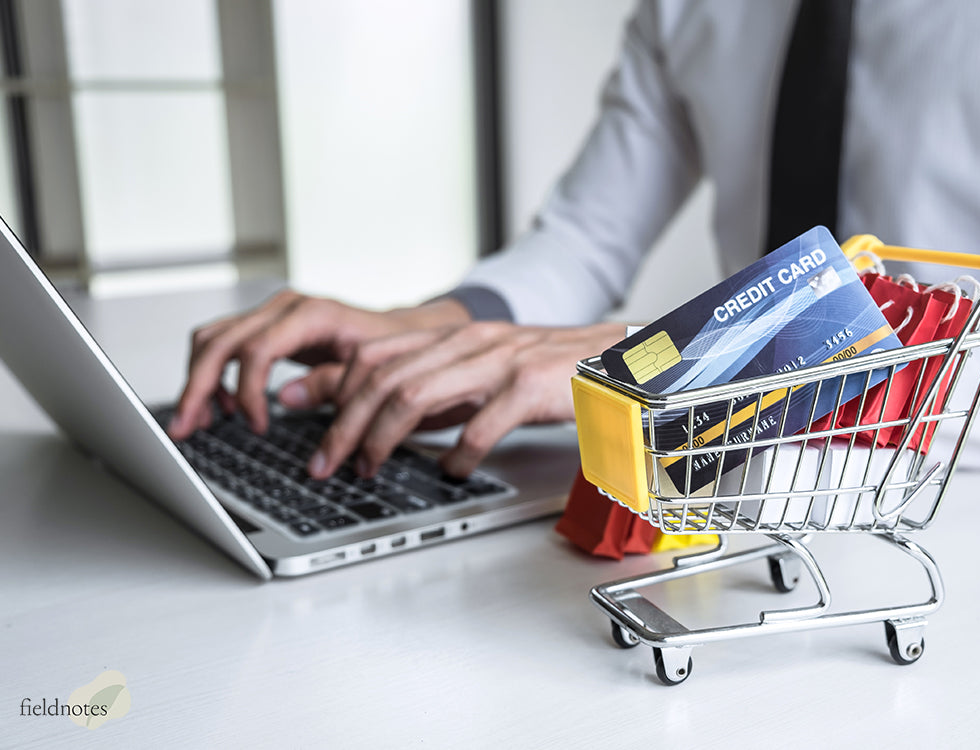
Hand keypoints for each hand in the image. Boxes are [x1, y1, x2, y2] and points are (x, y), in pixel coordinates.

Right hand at [168, 290, 470, 438]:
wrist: (405, 335)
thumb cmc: (394, 352)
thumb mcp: (372, 371)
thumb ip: (331, 383)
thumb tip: (284, 399)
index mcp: (312, 315)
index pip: (256, 349)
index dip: (247, 390)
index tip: (255, 426)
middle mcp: (286, 308)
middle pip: (219, 340)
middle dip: (198, 387)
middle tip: (188, 428)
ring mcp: (274, 315)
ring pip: (213, 339)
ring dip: (199, 380)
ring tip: (201, 422)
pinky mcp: (269, 328)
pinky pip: (225, 345)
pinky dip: (215, 375)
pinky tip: (226, 407)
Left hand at [281, 321, 625, 477]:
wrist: (610, 359)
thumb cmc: (541, 372)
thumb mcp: (475, 375)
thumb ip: (429, 391)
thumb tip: (374, 421)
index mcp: (448, 337)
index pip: (371, 358)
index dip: (334, 398)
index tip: (318, 438)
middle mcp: (464, 343)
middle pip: (381, 379)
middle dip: (343, 426)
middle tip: (326, 465)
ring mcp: (496, 362)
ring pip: (415, 394)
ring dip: (381, 438)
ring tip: (369, 469)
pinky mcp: (528, 387)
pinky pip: (480, 424)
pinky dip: (457, 453)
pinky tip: (451, 471)